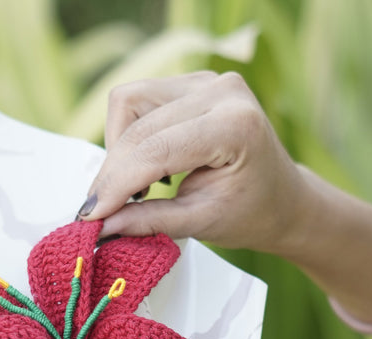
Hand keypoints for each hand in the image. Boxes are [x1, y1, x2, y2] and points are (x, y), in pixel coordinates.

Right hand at [78, 71, 303, 250]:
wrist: (281, 198)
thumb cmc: (252, 212)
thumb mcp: (201, 223)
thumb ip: (150, 222)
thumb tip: (101, 226)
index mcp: (234, 125)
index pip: (154, 150)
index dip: (116, 185)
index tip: (90, 217)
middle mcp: (221, 90)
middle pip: (137, 124)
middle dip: (112, 173)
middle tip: (101, 213)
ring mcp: (205, 80)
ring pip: (129, 103)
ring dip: (118, 149)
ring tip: (133, 189)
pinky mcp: (192, 82)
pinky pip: (138, 100)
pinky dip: (130, 136)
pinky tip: (148, 168)